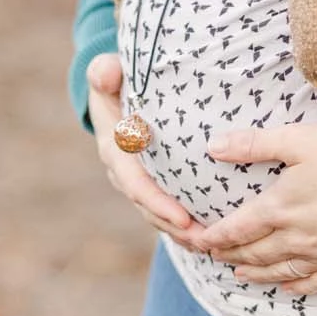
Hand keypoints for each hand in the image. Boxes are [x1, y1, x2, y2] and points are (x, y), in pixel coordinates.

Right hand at [86, 53, 200, 246]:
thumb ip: (103, 72)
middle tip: (206, 239)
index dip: (157, 202)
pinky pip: (166, 208)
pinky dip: (185, 224)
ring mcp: (137, 179)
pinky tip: (211, 235)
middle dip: (176, 226)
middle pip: (150, 207)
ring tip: (213, 244)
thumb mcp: (106, 71)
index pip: (136, 183)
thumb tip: (106, 73)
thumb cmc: (116, 78)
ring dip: (183, 232)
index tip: (182, 217)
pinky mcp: (151, 181)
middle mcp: (124, 171)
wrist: (113, 89)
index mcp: (115, 149)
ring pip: (158, 214)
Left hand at [191, 124, 316, 293]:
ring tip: (239, 273)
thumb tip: (213, 146)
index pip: (236, 228)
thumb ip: (254, 144)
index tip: (197, 241)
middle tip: (214, 255)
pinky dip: (296, 286)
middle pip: (253, 252)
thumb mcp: (298, 140)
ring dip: (255, 273)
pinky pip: (315, 283)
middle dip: (229, 254)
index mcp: (279, 208)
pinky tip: (287, 287)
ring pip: (279, 270)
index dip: (214, 237)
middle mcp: (295, 238)